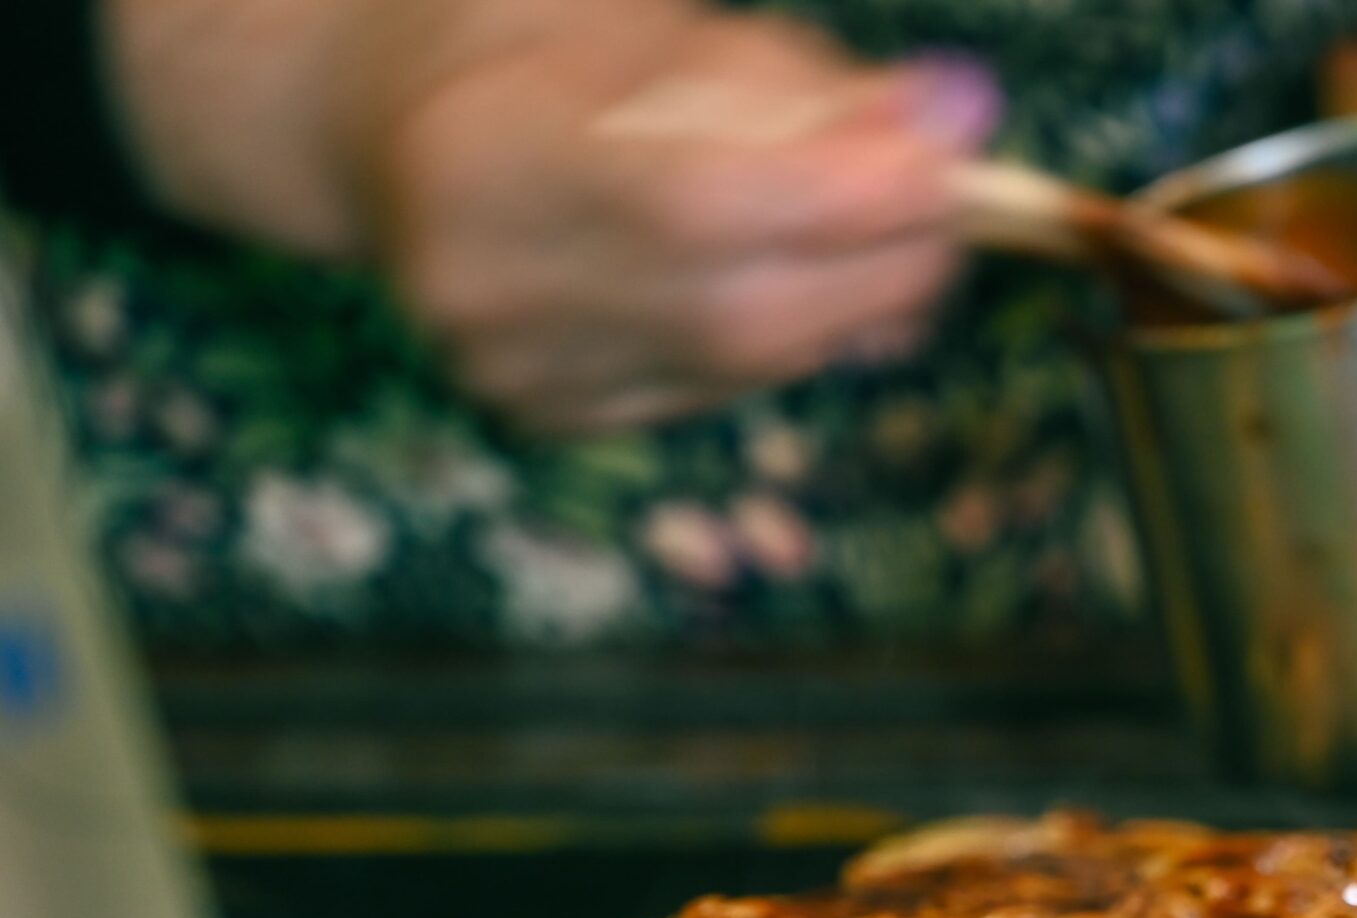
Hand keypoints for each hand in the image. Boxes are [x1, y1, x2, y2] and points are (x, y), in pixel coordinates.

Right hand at [109, 0, 999, 432]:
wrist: (380, 131)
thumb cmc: (535, 45)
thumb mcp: (658, 23)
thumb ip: (797, 85)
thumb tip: (946, 127)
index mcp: (490, 154)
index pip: (705, 207)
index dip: (852, 195)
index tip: (953, 159)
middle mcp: (490, 285)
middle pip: (746, 314)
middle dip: (882, 263)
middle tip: (945, 207)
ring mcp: (516, 371)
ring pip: (750, 366)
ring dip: (848, 302)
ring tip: (868, 229)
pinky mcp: (550, 418)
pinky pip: (716, 392)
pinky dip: (781, 336)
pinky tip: (771, 274)